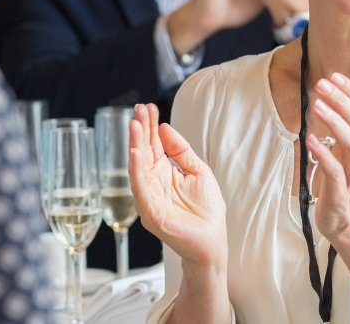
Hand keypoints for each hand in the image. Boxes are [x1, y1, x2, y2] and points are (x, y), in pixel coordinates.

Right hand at [128, 104, 226, 267]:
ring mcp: (149, 198)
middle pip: (143, 151)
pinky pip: (140, 190)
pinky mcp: (150, 213)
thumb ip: (182, 150)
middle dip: (140, 130)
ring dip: (135, 145)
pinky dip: (136, 172)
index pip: (153, 144)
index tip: (148, 107)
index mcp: (163, 172)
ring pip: (138, 167)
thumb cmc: (207, 211)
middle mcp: (152, 183)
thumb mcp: (198, 171)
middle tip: (138, 110)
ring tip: (135, 125)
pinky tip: (136, 154)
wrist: (214, 242)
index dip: (150, 126)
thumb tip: (165, 127)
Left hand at [306, 73, 349, 244]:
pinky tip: (310, 138)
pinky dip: (323, 153)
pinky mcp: (341, 193)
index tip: (335, 77)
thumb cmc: (345, 181)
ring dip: (334, 122)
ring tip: (317, 105)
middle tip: (322, 84)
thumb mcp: (349, 152)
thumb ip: (345, 128)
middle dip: (343, 101)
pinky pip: (335, 171)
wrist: (348, 223)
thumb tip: (333, 96)